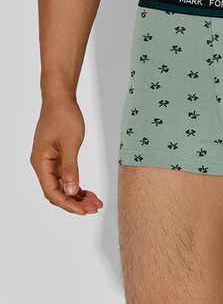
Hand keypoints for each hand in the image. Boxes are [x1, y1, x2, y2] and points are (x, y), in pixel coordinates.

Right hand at [30, 97, 102, 214]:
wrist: (60, 98)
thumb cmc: (64, 116)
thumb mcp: (70, 143)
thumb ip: (71, 168)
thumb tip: (72, 192)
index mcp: (40, 163)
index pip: (52, 192)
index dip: (68, 204)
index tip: (84, 211)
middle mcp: (42, 164)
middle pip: (57, 191)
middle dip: (76, 202)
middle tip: (95, 207)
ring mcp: (49, 160)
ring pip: (63, 185)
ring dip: (78, 194)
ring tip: (95, 202)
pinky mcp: (57, 156)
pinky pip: (65, 175)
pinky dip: (77, 183)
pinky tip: (88, 191)